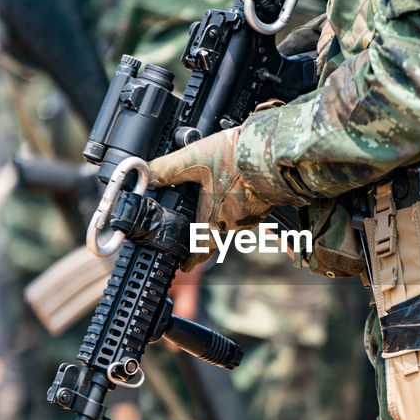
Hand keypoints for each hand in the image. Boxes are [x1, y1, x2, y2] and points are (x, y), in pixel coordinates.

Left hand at [148, 128, 271, 267]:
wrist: (273, 153)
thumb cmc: (234, 158)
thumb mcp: (194, 158)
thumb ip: (168, 168)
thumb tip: (146, 173)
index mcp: (212, 216)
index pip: (200, 248)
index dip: (192, 260)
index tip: (185, 266)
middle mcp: (232, 222)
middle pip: (216, 234)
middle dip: (207, 232)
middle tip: (199, 229)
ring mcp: (251, 217)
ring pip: (233, 223)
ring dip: (225, 218)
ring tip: (221, 202)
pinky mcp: (265, 207)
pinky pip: (249, 214)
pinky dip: (241, 207)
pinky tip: (240, 192)